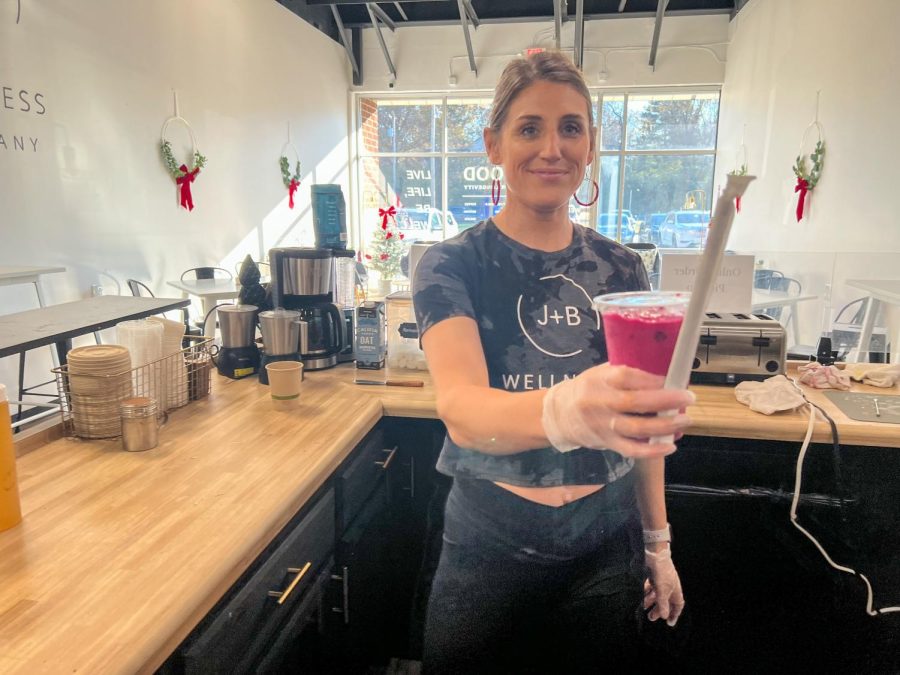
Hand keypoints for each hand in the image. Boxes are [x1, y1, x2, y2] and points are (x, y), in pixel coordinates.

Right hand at [541, 363, 693, 457]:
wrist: (560, 414)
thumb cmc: (588, 389)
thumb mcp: (601, 373)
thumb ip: (627, 374)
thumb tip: (665, 377)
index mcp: (600, 380)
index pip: (628, 376)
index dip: (653, 379)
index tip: (674, 378)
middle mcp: (600, 402)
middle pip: (636, 403)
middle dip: (667, 400)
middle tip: (688, 398)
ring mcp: (603, 425)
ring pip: (638, 429)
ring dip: (665, 426)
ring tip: (684, 420)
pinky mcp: (607, 443)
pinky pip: (632, 450)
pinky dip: (653, 450)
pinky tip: (669, 445)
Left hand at [643, 546, 684, 626]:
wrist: (654, 555)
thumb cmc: (661, 573)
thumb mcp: (662, 590)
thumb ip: (662, 603)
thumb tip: (664, 616)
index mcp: (675, 590)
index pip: (678, 605)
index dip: (674, 614)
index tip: (669, 623)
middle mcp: (669, 586)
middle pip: (665, 601)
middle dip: (659, 609)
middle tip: (651, 618)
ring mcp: (660, 580)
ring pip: (656, 594)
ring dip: (651, 602)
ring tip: (643, 608)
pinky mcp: (652, 576)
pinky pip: (650, 587)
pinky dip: (646, 592)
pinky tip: (641, 596)